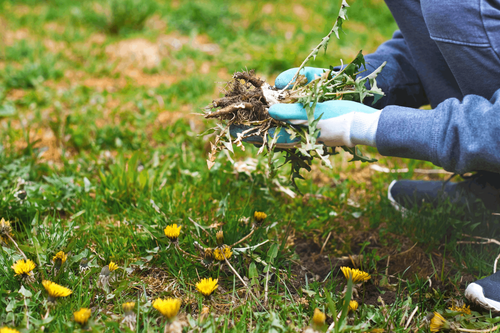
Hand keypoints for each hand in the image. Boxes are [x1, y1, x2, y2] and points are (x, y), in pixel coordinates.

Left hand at [229, 67, 379, 147]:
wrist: (364, 124)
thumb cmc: (340, 119)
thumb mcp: (315, 113)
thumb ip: (292, 112)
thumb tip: (271, 110)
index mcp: (295, 135)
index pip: (265, 135)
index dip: (247, 131)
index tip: (230, 127)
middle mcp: (296, 133)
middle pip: (268, 131)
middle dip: (252, 125)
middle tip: (233, 121)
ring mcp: (303, 129)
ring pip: (276, 126)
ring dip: (263, 120)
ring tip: (248, 116)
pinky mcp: (311, 123)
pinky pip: (289, 121)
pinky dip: (279, 116)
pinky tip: (273, 111)